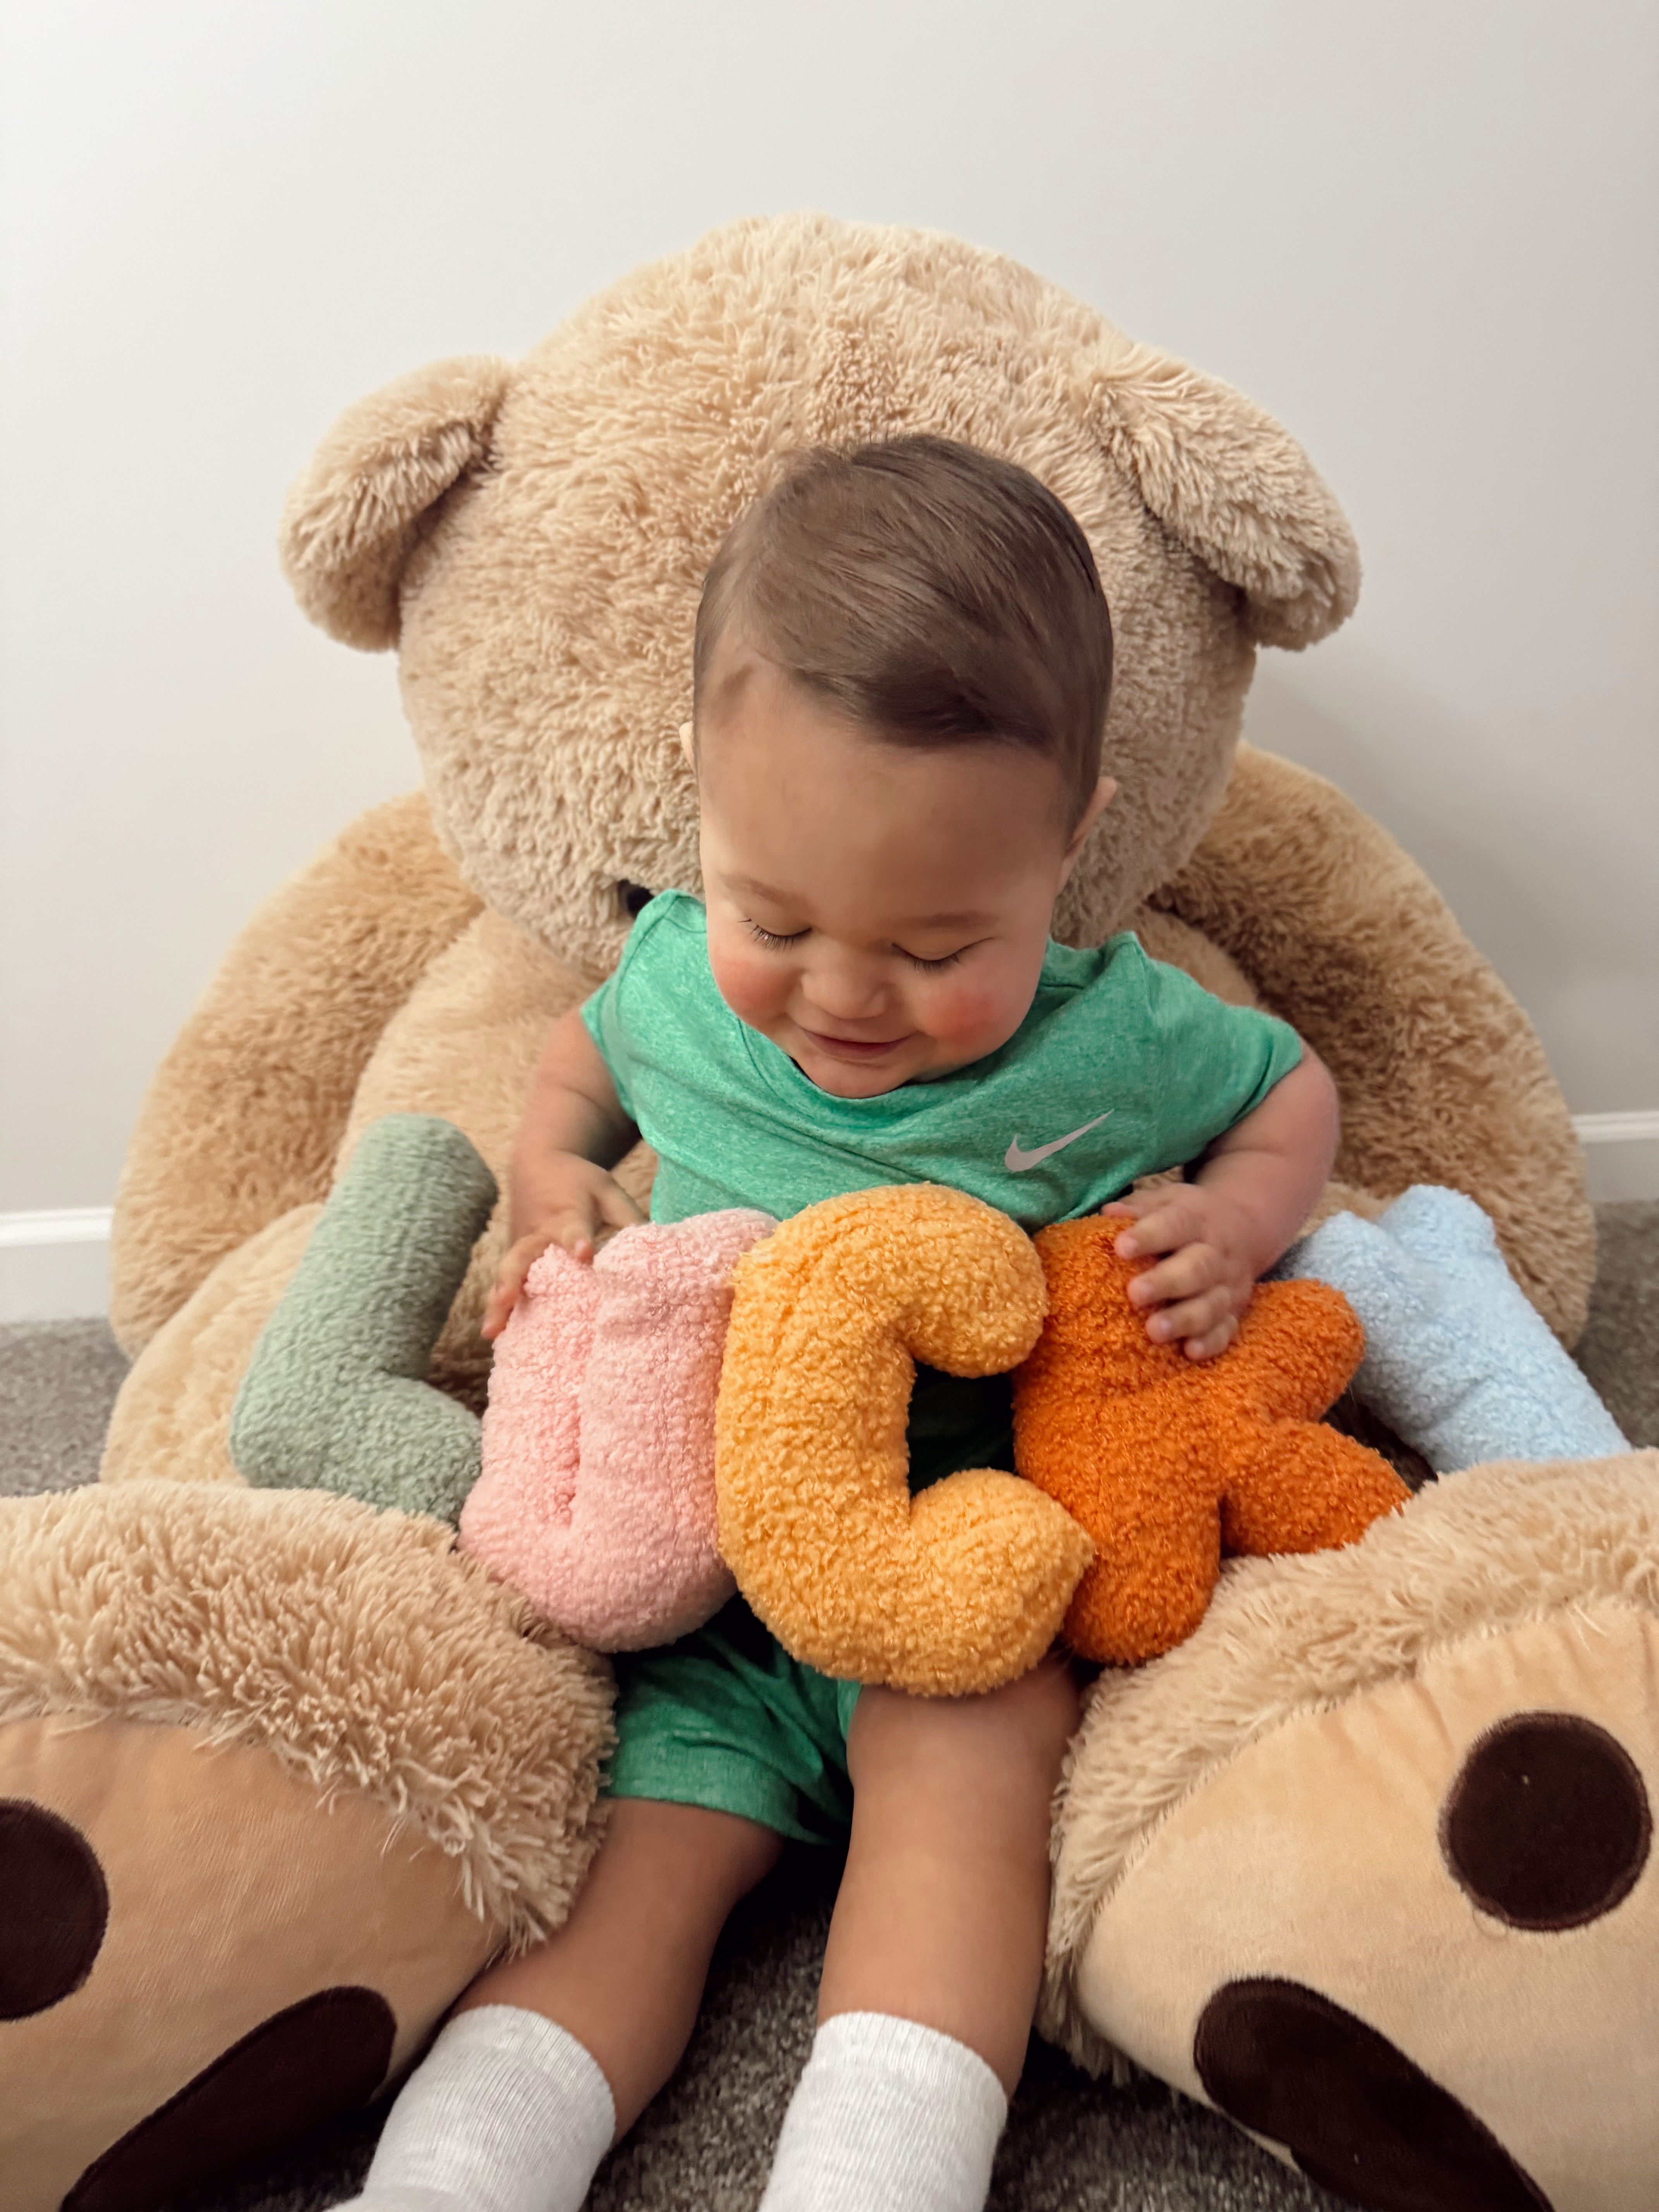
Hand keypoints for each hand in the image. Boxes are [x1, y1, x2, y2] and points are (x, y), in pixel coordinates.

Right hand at [482, 1155, 644, 1339]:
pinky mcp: (513, 1257)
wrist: (539, 1165)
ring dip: (499, 1300)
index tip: (582, 1253)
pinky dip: (498, 1306)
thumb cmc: (579, 1182)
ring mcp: (520, 1246)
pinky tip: (494, 1333)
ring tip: (492, 1330)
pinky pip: (505, 1282)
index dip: (576, 1239)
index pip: (571, 1227)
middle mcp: (538, 1232)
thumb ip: (628, 1217)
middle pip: (522, 1256)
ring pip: (507, 1273)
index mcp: (566, 1213)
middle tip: (507, 1299)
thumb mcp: (607, 1190)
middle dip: (513, 1278)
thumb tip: (653, 1251)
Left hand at [1099, 1184, 1258, 1361]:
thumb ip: (1139, 1208)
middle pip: (1196, 1269)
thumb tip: (1110, 1214)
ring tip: (1154, 1332)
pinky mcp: (1234, 1312)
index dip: (1149, 1236)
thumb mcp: (1166, 1201)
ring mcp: (1228, 1286)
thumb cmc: (1188, 1217)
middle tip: (1135, 1294)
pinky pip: (1227, 1330)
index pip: (1175, 1225)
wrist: (1245, 1228)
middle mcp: (1216, 1254)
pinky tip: (1190, 1351)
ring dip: (1184, 1320)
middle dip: (1166, 1283)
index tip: (1121, 1247)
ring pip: (1211, 1304)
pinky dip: (1211, 1342)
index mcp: (1196, 1220)